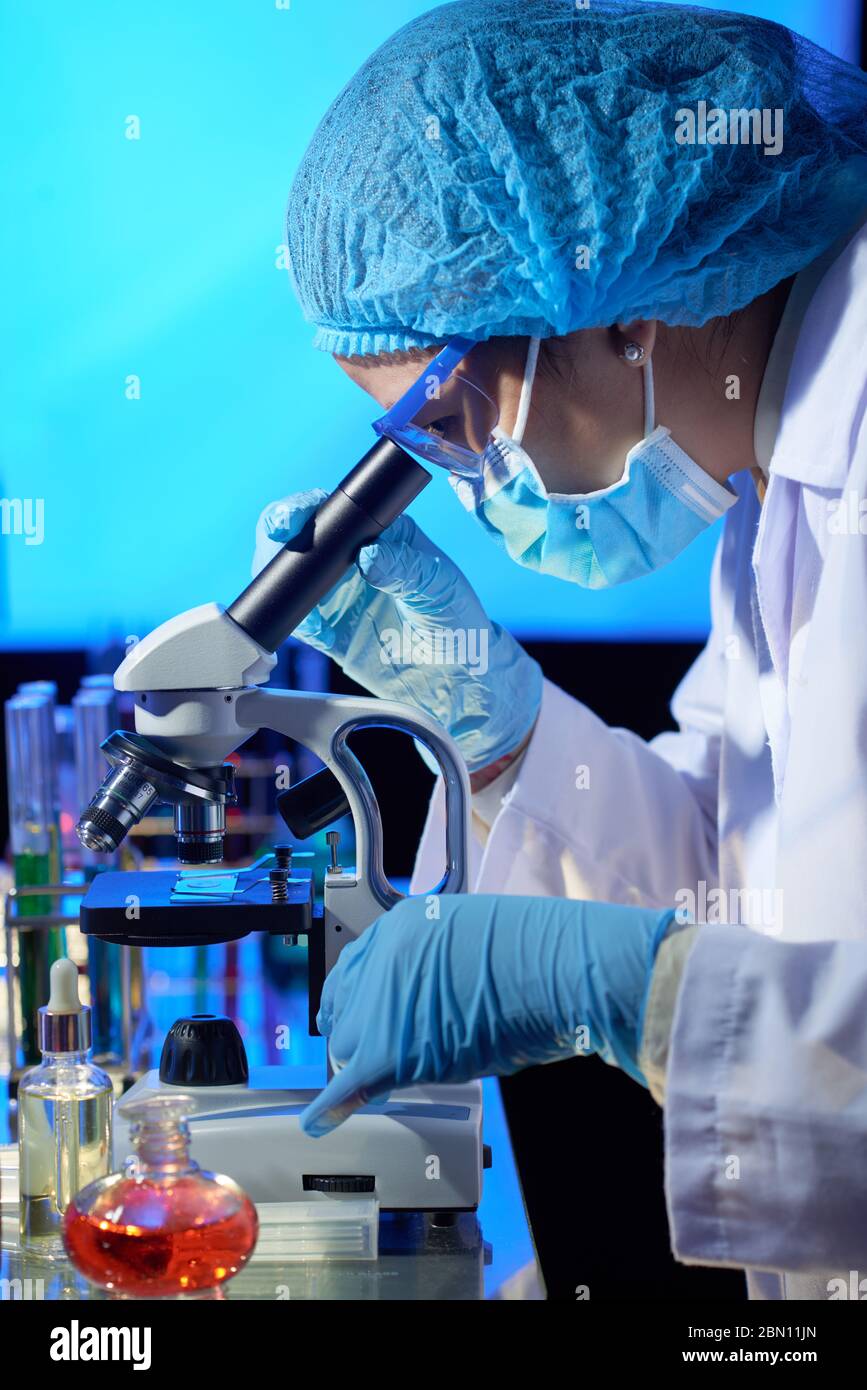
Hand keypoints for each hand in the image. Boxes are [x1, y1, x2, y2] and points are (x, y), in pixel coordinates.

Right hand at [252, 492, 541, 770]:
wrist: (457, 676)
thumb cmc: (458, 621)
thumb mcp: (439, 587)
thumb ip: (406, 569)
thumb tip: (369, 556)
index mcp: (381, 534)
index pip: (336, 510)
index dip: (306, 507)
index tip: (292, 517)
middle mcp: (353, 559)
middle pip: (301, 537)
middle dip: (278, 537)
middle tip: (278, 543)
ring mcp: (337, 594)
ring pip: (289, 577)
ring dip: (279, 580)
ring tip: (299, 595)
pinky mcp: (329, 629)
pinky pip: (299, 620)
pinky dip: (296, 621)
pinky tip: (316, 629)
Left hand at [299, 894, 675, 1136]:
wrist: (554, 967)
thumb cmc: (537, 951)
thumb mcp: (474, 933)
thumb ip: (440, 960)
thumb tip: (434, 992)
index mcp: (401, 926)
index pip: (354, 966)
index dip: (357, 997)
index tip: (355, 1011)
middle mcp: (381, 961)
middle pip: (345, 1007)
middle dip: (357, 1031)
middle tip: (371, 1051)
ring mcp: (382, 1005)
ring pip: (346, 1046)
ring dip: (359, 1065)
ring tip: (377, 1080)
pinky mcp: (392, 1050)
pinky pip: (349, 1084)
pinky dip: (333, 1107)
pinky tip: (320, 1122)